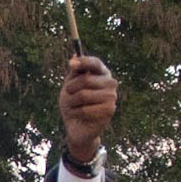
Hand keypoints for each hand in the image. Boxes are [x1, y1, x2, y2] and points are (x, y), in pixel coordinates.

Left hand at [56, 53, 118, 169]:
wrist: (76, 125)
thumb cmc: (73, 102)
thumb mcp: (70, 84)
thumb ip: (74, 72)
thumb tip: (74, 56)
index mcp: (102, 72)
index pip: (94, 63)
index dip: (83, 62)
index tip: (70, 64)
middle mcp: (110, 82)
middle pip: (85, 79)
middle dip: (70, 88)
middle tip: (68, 94)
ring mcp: (112, 96)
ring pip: (83, 95)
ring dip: (71, 102)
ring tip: (72, 106)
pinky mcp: (110, 110)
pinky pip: (86, 109)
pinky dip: (76, 113)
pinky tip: (78, 115)